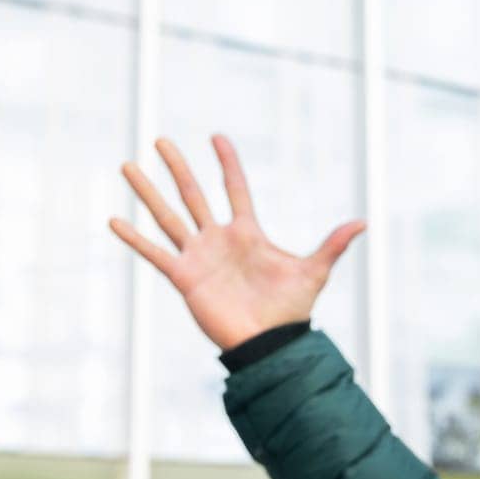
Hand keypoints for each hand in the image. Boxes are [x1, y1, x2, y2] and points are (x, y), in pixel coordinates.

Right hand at [109, 135, 363, 350]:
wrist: (269, 342)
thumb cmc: (291, 308)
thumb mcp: (314, 271)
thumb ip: (333, 245)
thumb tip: (364, 222)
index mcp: (247, 233)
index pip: (235, 189)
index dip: (228, 164)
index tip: (217, 136)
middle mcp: (219, 239)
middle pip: (194, 195)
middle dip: (178, 168)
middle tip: (161, 141)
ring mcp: (199, 256)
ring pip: (169, 216)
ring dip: (148, 193)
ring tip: (127, 166)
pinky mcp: (185, 277)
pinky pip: (155, 253)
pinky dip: (135, 239)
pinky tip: (115, 220)